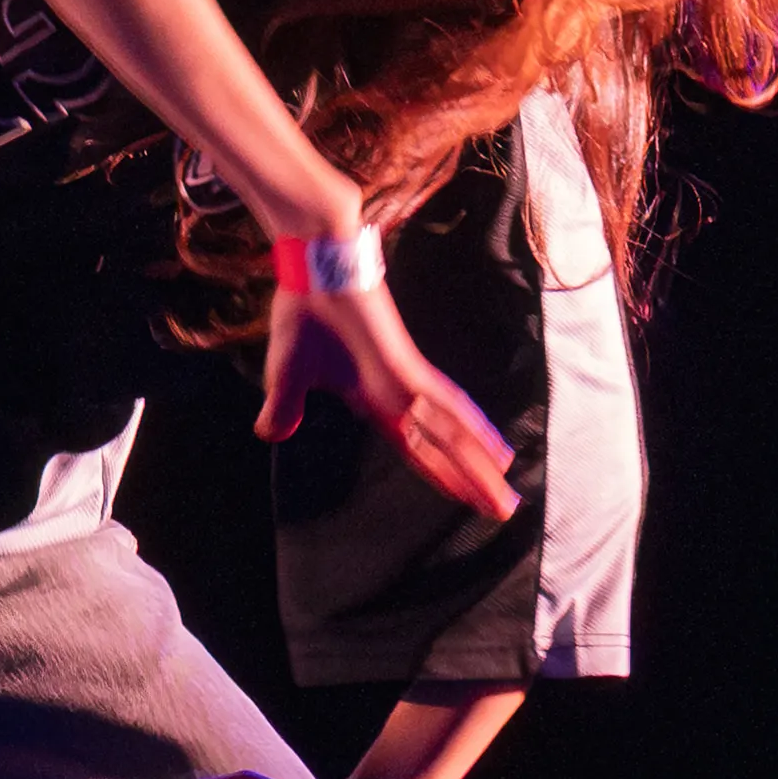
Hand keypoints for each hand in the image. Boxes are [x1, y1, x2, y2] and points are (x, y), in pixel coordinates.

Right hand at [258, 255, 518, 523]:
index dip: (440, 473)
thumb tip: (273, 435)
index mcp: (375, 400)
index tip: (466, 497)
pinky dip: (470, 431)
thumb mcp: (285, 374)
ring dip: (478, 467)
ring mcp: (406, 380)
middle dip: (472, 481)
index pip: (416, 448)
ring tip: (504, 496)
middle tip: (503, 510)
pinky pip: (443, 407)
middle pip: (443, 448)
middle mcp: (400, 395)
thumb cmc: (303, 314)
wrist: (316, 268)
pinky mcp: (404, 366)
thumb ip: (284, 406)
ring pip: (451, 434)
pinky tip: (493, 452)